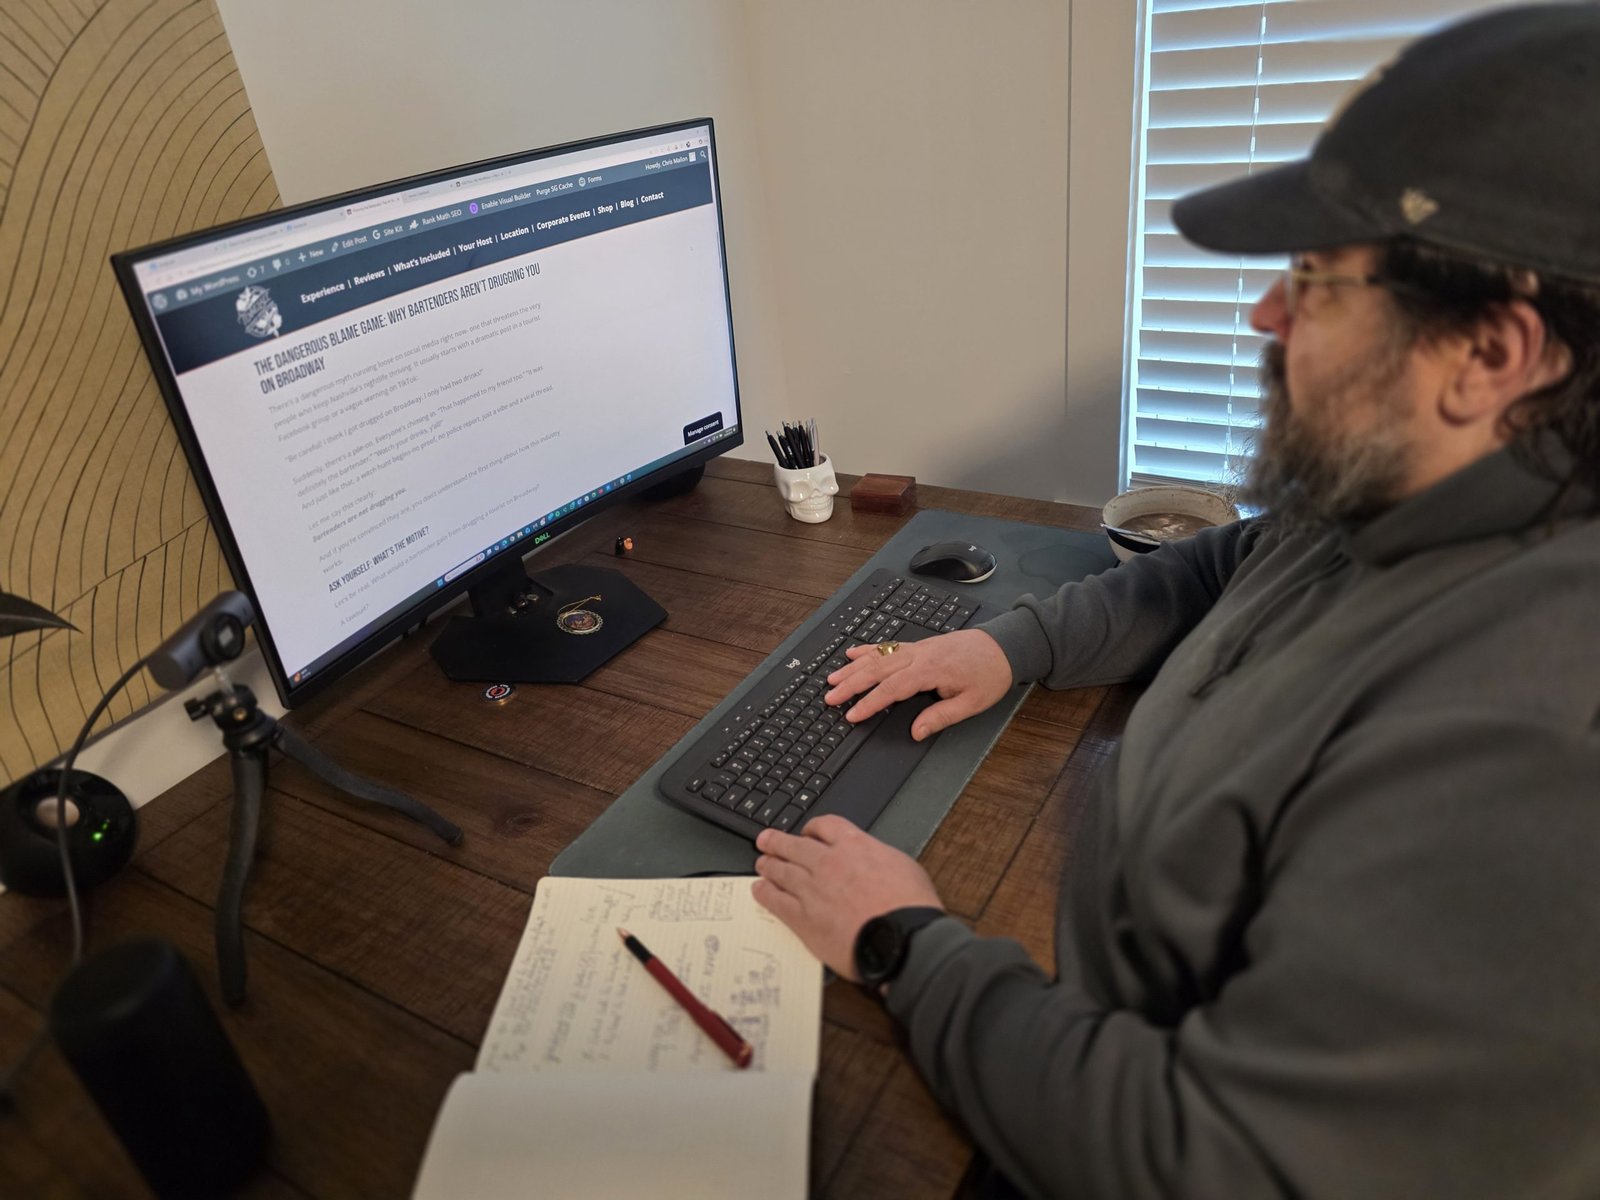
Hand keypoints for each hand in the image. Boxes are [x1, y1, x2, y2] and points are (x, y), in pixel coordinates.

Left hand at [752, 815, 942, 980]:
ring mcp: (812, 889)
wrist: (902, 939)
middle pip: (794, 845)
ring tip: (761, 863)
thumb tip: (874, 858)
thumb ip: (879, 857)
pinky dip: (765, 893)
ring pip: (781, 870)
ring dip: (768, 865)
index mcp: (854, 845)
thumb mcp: (903, 865)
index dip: (811, 828)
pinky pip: (776, 901)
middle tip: (766, 840)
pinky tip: (759, 890)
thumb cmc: (910, 907)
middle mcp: (828, 863)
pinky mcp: (803, 918)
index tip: (807, 832)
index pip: (824, 826)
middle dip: (777, 841)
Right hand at [825, 629, 1012, 739]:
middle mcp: (919, 656)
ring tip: (832, 679)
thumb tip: (915, 732)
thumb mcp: (971, 703)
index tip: (852, 714)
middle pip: (877, 669)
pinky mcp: (918, 646)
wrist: (1003, 646)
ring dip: (853, 667)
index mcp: (931, 671)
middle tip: (830, 697)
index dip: (870, 702)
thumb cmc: (989, 674)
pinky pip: (887, 646)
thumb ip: (941, 717)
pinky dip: (867, 649)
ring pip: (878, 656)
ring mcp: (917, 648)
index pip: (892, 688)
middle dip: (851, 684)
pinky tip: (852, 653)